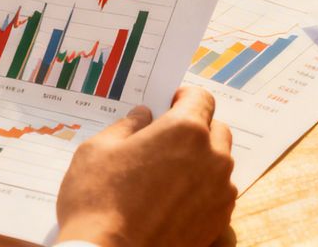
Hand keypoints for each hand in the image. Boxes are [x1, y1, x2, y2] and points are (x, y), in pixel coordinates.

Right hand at [57, 86, 235, 246]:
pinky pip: (217, 194)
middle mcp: (212, 157)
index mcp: (185, 130)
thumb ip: (127, 125)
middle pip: (215, 129)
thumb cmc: (98, 201)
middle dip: (195, 130)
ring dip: (200, 161)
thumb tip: (143, 116)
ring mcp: (219, 191)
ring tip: (166, 176)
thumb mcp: (98, 150)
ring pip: (218, 163)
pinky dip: (202, 191)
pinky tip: (173, 201)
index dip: (185, 98)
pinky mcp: (218, 220)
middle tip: (164, 143)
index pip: (202, 98)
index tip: (170, 105)